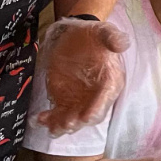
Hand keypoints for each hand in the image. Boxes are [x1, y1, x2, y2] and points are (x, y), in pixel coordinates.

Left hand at [32, 18, 130, 136]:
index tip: (87, 116)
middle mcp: (97, 95)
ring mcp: (80, 99)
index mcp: (111, 80)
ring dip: (63, 124)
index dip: (97, 108)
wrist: (77, 36)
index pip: (106, 98)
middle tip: (66, 123)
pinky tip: (38, 119)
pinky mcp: (65, 100)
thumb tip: (122, 43)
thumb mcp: (104, 32)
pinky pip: (58, 113)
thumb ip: (112, 37)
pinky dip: (48, 119)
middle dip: (78, 120)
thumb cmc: (93, 35)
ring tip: (51, 128)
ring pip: (73, 118)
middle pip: (90, 113)